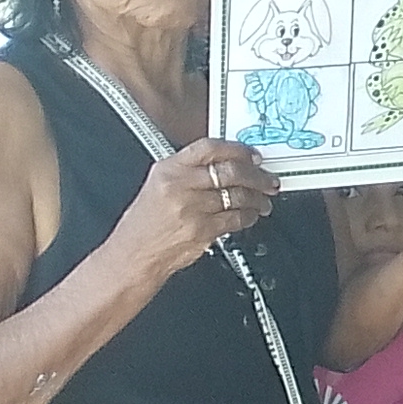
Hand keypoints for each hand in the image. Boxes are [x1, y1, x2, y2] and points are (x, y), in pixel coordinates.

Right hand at [122, 140, 274, 277]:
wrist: (133, 255)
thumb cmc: (145, 222)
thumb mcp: (158, 185)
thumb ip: (189, 170)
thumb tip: (228, 161)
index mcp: (168, 170)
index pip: (210, 148)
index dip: (238, 149)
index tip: (253, 154)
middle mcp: (180, 186)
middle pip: (231, 171)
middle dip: (258, 175)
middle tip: (269, 179)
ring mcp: (192, 209)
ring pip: (238, 195)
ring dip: (258, 198)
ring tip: (264, 199)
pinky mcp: (202, 230)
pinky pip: (236, 218)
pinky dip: (249, 216)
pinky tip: (251, 215)